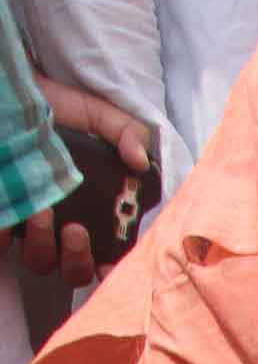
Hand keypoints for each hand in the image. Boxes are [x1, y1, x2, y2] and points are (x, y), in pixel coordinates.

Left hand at [10, 80, 152, 288]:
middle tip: (76, 230)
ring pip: (39, 261)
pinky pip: (2, 242)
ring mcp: (31, 226)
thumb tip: (138, 161)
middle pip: (74, 271)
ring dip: (43, 245)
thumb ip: (125, 132)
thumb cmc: (58, 106)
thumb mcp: (97, 114)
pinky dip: (5, 233)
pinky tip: (9, 211)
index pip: (108, 256)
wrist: (17, 91)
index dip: (112, 271)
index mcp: (94, 212)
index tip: (111, 268)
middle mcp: (63, 228)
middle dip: (78, 259)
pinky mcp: (5, 214)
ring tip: (41, 210)